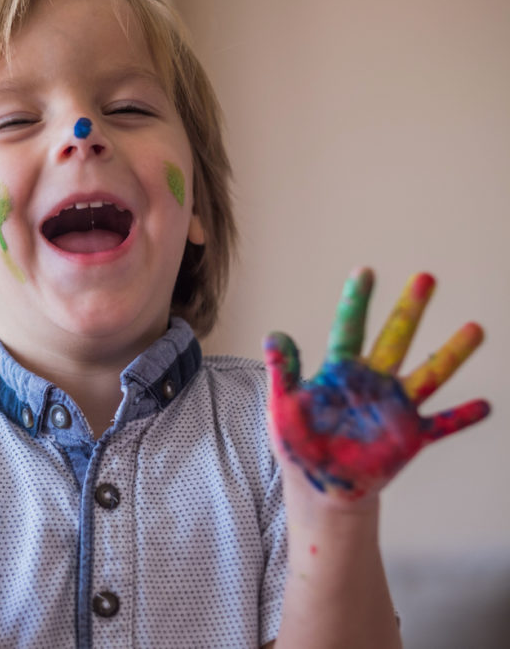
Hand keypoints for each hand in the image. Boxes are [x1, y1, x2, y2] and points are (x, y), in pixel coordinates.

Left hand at [263, 268, 489, 500]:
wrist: (320, 486)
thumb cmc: (298, 443)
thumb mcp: (282, 407)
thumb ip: (282, 372)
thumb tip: (273, 335)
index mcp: (340, 372)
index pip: (348, 329)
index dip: (356, 301)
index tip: (365, 271)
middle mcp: (372, 382)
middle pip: (395, 339)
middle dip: (409, 309)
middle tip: (426, 278)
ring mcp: (395, 408)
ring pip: (429, 374)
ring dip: (451, 353)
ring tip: (475, 328)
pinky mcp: (410, 437)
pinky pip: (441, 425)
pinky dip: (461, 417)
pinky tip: (485, 406)